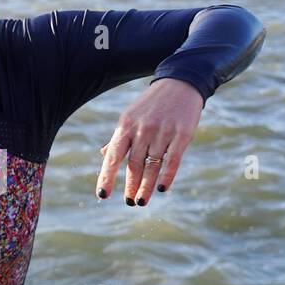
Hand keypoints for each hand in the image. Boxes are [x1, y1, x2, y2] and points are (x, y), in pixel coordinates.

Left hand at [96, 78, 203, 204]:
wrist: (181, 82)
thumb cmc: (152, 104)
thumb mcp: (131, 116)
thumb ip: (120, 138)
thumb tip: (104, 155)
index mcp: (126, 125)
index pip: (113, 156)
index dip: (107, 176)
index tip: (102, 195)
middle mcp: (142, 129)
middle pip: (134, 164)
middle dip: (131, 185)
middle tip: (129, 202)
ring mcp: (163, 131)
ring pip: (152, 165)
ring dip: (146, 186)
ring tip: (141, 201)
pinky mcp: (182, 134)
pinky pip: (173, 160)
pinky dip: (167, 175)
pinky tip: (161, 189)